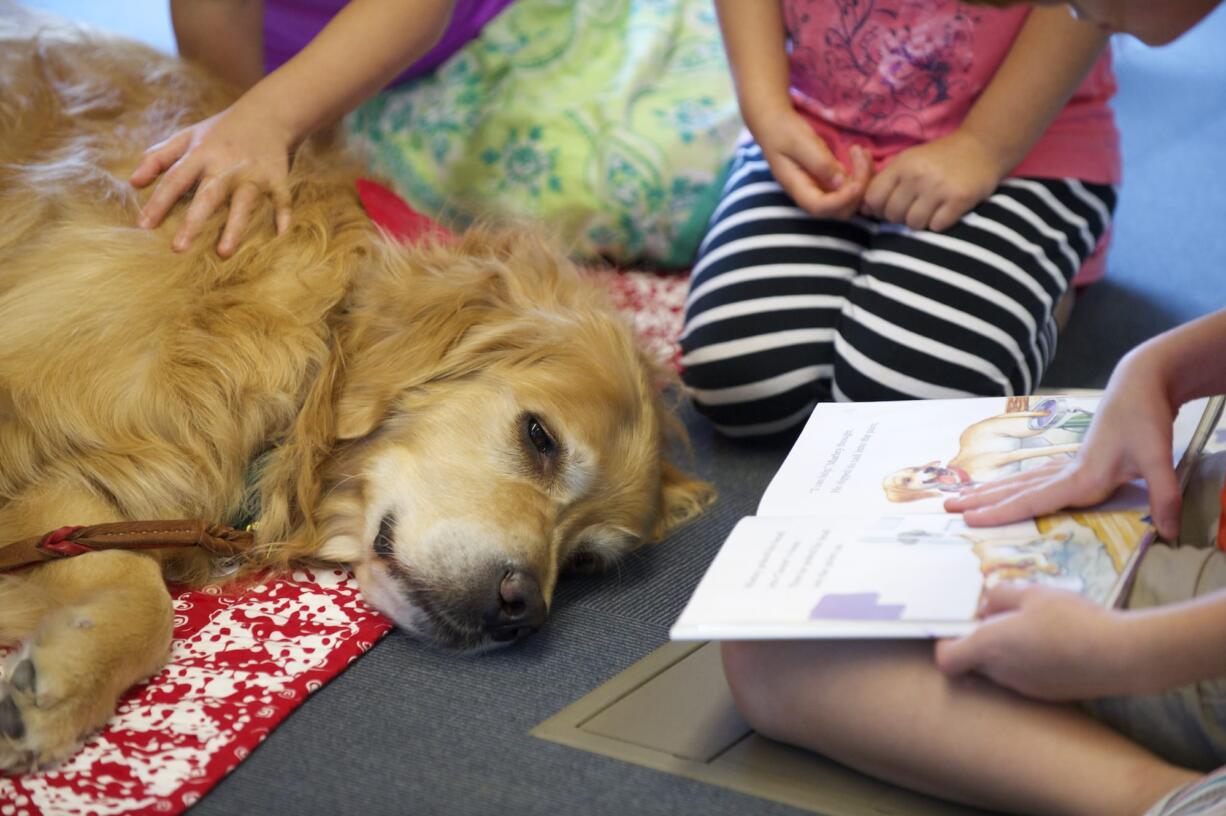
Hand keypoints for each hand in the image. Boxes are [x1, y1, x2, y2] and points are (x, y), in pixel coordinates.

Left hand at [130, 99, 294, 256]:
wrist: (267, 113)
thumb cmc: (221, 131)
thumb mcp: (187, 137)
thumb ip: (159, 157)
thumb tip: (133, 183)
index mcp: (201, 154)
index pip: (175, 180)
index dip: (159, 203)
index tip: (143, 227)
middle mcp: (226, 165)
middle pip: (208, 196)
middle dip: (194, 222)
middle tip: (179, 249)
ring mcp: (254, 173)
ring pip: (244, 203)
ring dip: (235, 227)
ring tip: (223, 253)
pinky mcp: (278, 178)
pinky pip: (281, 201)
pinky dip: (283, 217)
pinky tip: (279, 238)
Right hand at [751, 106, 871, 219]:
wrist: (775, 125)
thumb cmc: (783, 132)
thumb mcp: (800, 142)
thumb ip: (820, 162)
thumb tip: (841, 182)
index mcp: (797, 188)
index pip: (821, 208)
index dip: (842, 200)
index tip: (857, 182)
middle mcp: (810, 194)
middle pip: (839, 210)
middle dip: (857, 189)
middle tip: (861, 157)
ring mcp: (821, 189)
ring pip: (849, 199)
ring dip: (862, 180)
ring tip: (861, 152)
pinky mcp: (829, 181)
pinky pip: (849, 186)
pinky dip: (860, 174)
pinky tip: (860, 154)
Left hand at [861, 128, 1005, 231]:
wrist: (983, 146)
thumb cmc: (940, 157)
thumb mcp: (909, 160)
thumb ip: (885, 181)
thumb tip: (863, 209)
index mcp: (901, 165)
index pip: (873, 198)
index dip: (878, 207)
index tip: (890, 205)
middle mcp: (917, 176)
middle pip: (892, 214)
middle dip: (900, 216)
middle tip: (915, 206)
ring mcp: (938, 189)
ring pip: (913, 224)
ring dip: (920, 221)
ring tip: (930, 209)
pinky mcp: (959, 200)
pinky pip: (937, 226)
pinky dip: (939, 223)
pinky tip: (945, 210)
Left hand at [935, 583, 1132, 699]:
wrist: (1122, 656)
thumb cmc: (1072, 619)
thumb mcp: (1032, 593)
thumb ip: (1001, 596)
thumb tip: (986, 607)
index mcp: (990, 647)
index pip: (947, 659)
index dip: (947, 642)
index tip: (961, 623)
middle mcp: (1002, 673)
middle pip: (972, 662)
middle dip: (978, 641)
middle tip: (999, 616)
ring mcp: (1025, 688)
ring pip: (998, 669)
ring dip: (1004, 650)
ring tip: (1031, 624)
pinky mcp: (1048, 694)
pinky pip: (1023, 676)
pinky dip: (1027, 660)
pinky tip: (1052, 641)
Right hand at [945, 350, 1183, 537]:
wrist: (1139, 382)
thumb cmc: (1146, 417)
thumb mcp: (1160, 457)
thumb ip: (1164, 497)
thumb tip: (1170, 535)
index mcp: (1081, 476)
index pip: (1034, 499)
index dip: (1001, 513)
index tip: (971, 521)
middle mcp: (1067, 472)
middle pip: (1016, 489)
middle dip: (982, 502)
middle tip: (948, 509)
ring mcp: (1066, 465)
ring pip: (1020, 482)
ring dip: (990, 493)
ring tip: (960, 500)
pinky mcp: (1072, 461)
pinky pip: (1033, 478)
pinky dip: (1011, 486)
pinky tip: (1000, 490)